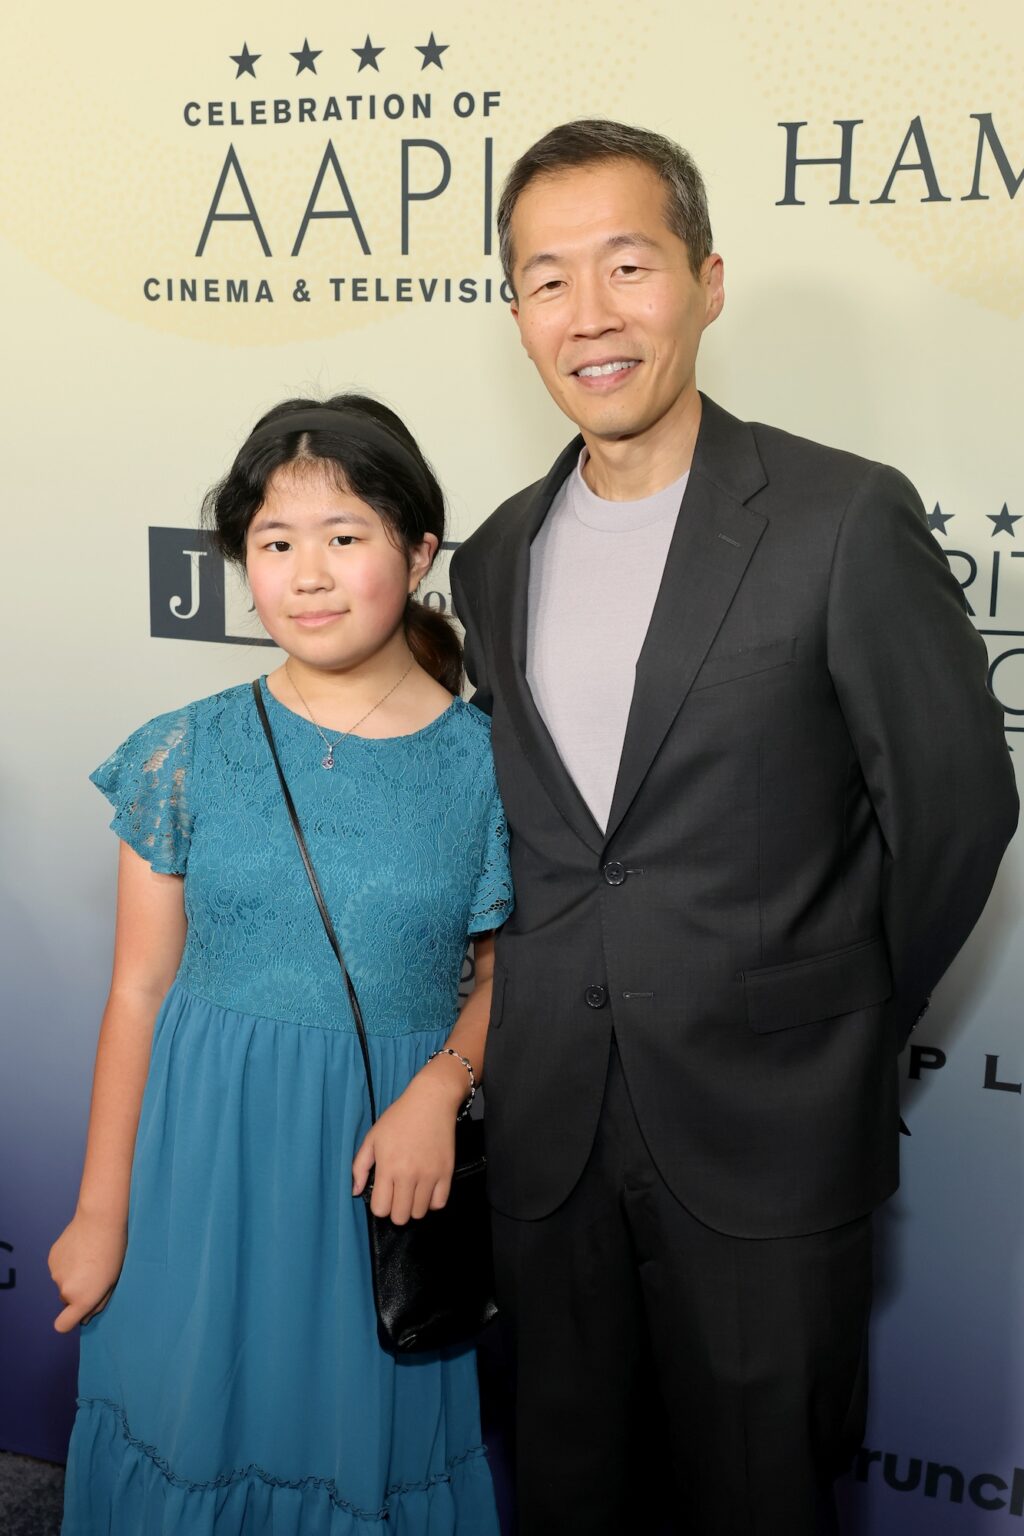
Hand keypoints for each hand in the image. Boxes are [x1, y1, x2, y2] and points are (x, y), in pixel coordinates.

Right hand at [48, 1210, 126, 1332]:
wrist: (100, 1220)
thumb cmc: (113, 1251)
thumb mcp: (113, 1282)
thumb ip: (98, 1303)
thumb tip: (85, 1317)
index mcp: (82, 1299)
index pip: (63, 1325)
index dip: (69, 1320)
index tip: (78, 1313)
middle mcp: (65, 1290)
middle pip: (67, 1300)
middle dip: (77, 1291)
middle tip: (94, 1273)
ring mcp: (55, 1274)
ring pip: (63, 1282)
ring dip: (72, 1275)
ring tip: (89, 1257)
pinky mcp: (51, 1259)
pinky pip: (59, 1268)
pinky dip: (67, 1263)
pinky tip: (80, 1249)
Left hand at [352, 1059, 464, 1224]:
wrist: (431, 1101)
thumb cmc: (398, 1118)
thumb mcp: (373, 1138)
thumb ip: (360, 1167)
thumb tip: (355, 1191)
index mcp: (388, 1167)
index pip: (380, 1209)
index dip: (379, 1205)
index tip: (383, 1194)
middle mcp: (409, 1174)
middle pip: (400, 1217)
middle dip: (395, 1210)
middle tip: (397, 1195)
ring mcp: (430, 1175)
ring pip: (419, 1213)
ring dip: (413, 1206)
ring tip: (411, 1191)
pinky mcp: (447, 1172)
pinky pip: (439, 1204)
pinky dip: (432, 1202)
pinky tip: (426, 1189)